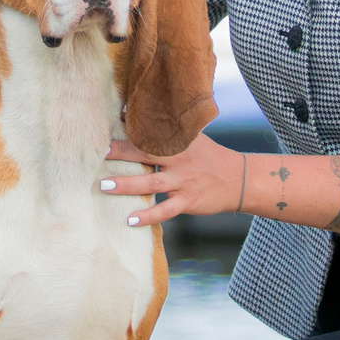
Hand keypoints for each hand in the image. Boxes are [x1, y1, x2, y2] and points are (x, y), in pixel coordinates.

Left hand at [100, 133, 243, 227]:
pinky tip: (130, 220)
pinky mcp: (188, 201)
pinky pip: (165, 210)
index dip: (132, 126)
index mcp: (180, 142)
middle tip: (100, 152)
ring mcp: (184, 181)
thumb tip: (136, 118)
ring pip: (151, 184)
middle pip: (147, 154)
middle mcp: (180, 160)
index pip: (152, 131)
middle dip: (122, 153)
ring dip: (127, 185)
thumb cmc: (208, 157)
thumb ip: (168, 133)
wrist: (238, 179)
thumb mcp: (193, 139)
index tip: (111, 121)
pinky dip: (148, 216)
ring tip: (104, 186)